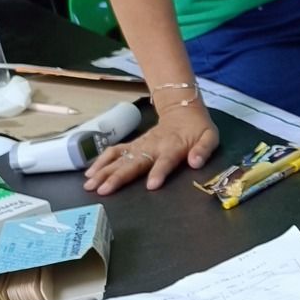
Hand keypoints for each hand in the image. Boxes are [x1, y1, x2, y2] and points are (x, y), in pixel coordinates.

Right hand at [83, 102, 218, 194]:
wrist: (182, 109)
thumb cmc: (198, 129)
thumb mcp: (210, 137)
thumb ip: (203, 150)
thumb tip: (196, 163)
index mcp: (174, 147)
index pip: (166, 161)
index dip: (159, 172)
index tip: (151, 186)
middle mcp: (153, 147)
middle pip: (134, 162)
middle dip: (118, 176)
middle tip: (103, 190)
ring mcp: (140, 145)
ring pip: (119, 158)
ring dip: (104, 171)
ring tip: (90, 185)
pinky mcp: (133, 145)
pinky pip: (114, 152)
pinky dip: (101, 161)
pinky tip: (89, 174)